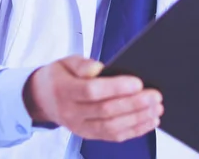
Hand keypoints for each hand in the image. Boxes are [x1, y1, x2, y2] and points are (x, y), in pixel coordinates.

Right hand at [23, 55, 162, 141]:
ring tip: (156, 109)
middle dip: (134, 104)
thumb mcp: (66, 62)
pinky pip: (113, 136)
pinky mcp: (89, 135)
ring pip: (111, 127)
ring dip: (138, 119)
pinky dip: (134, 131)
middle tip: (155, 96)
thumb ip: (82, 64)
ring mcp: (80, 127)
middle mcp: (72, 112)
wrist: (41, 99)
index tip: (138, 82)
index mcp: (65, 91)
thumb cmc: (60, 77)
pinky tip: (149, 122)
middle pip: (106, 111)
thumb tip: (98, 68)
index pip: (92, 91)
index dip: (116, 88)